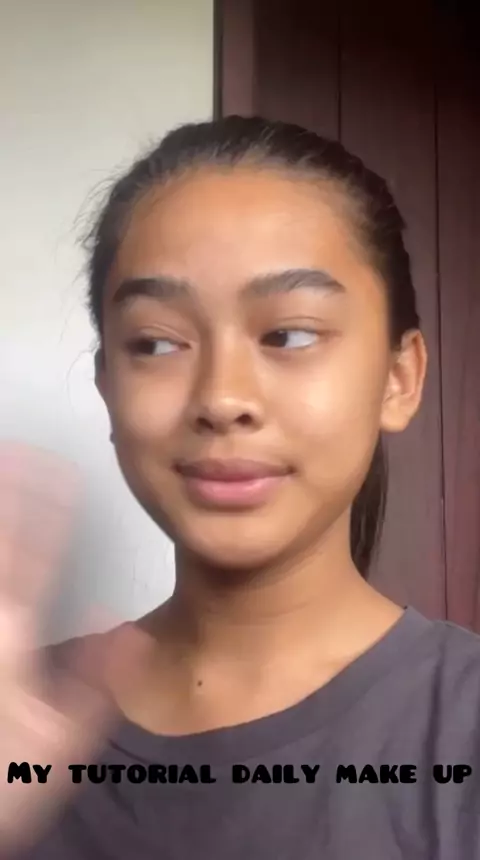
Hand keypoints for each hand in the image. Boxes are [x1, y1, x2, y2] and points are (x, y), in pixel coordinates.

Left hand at [0, 443, 146, 853]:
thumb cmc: (5, 775)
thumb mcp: (59, 744)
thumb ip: (95, 688)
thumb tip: (128, 635)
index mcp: (14, 639)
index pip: (34, 561)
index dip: (47, 513)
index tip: (55, 472)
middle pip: (2, 551)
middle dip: (14, 498)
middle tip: (17, 453)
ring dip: (1, 518)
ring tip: (4, 473)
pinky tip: (2, 540)